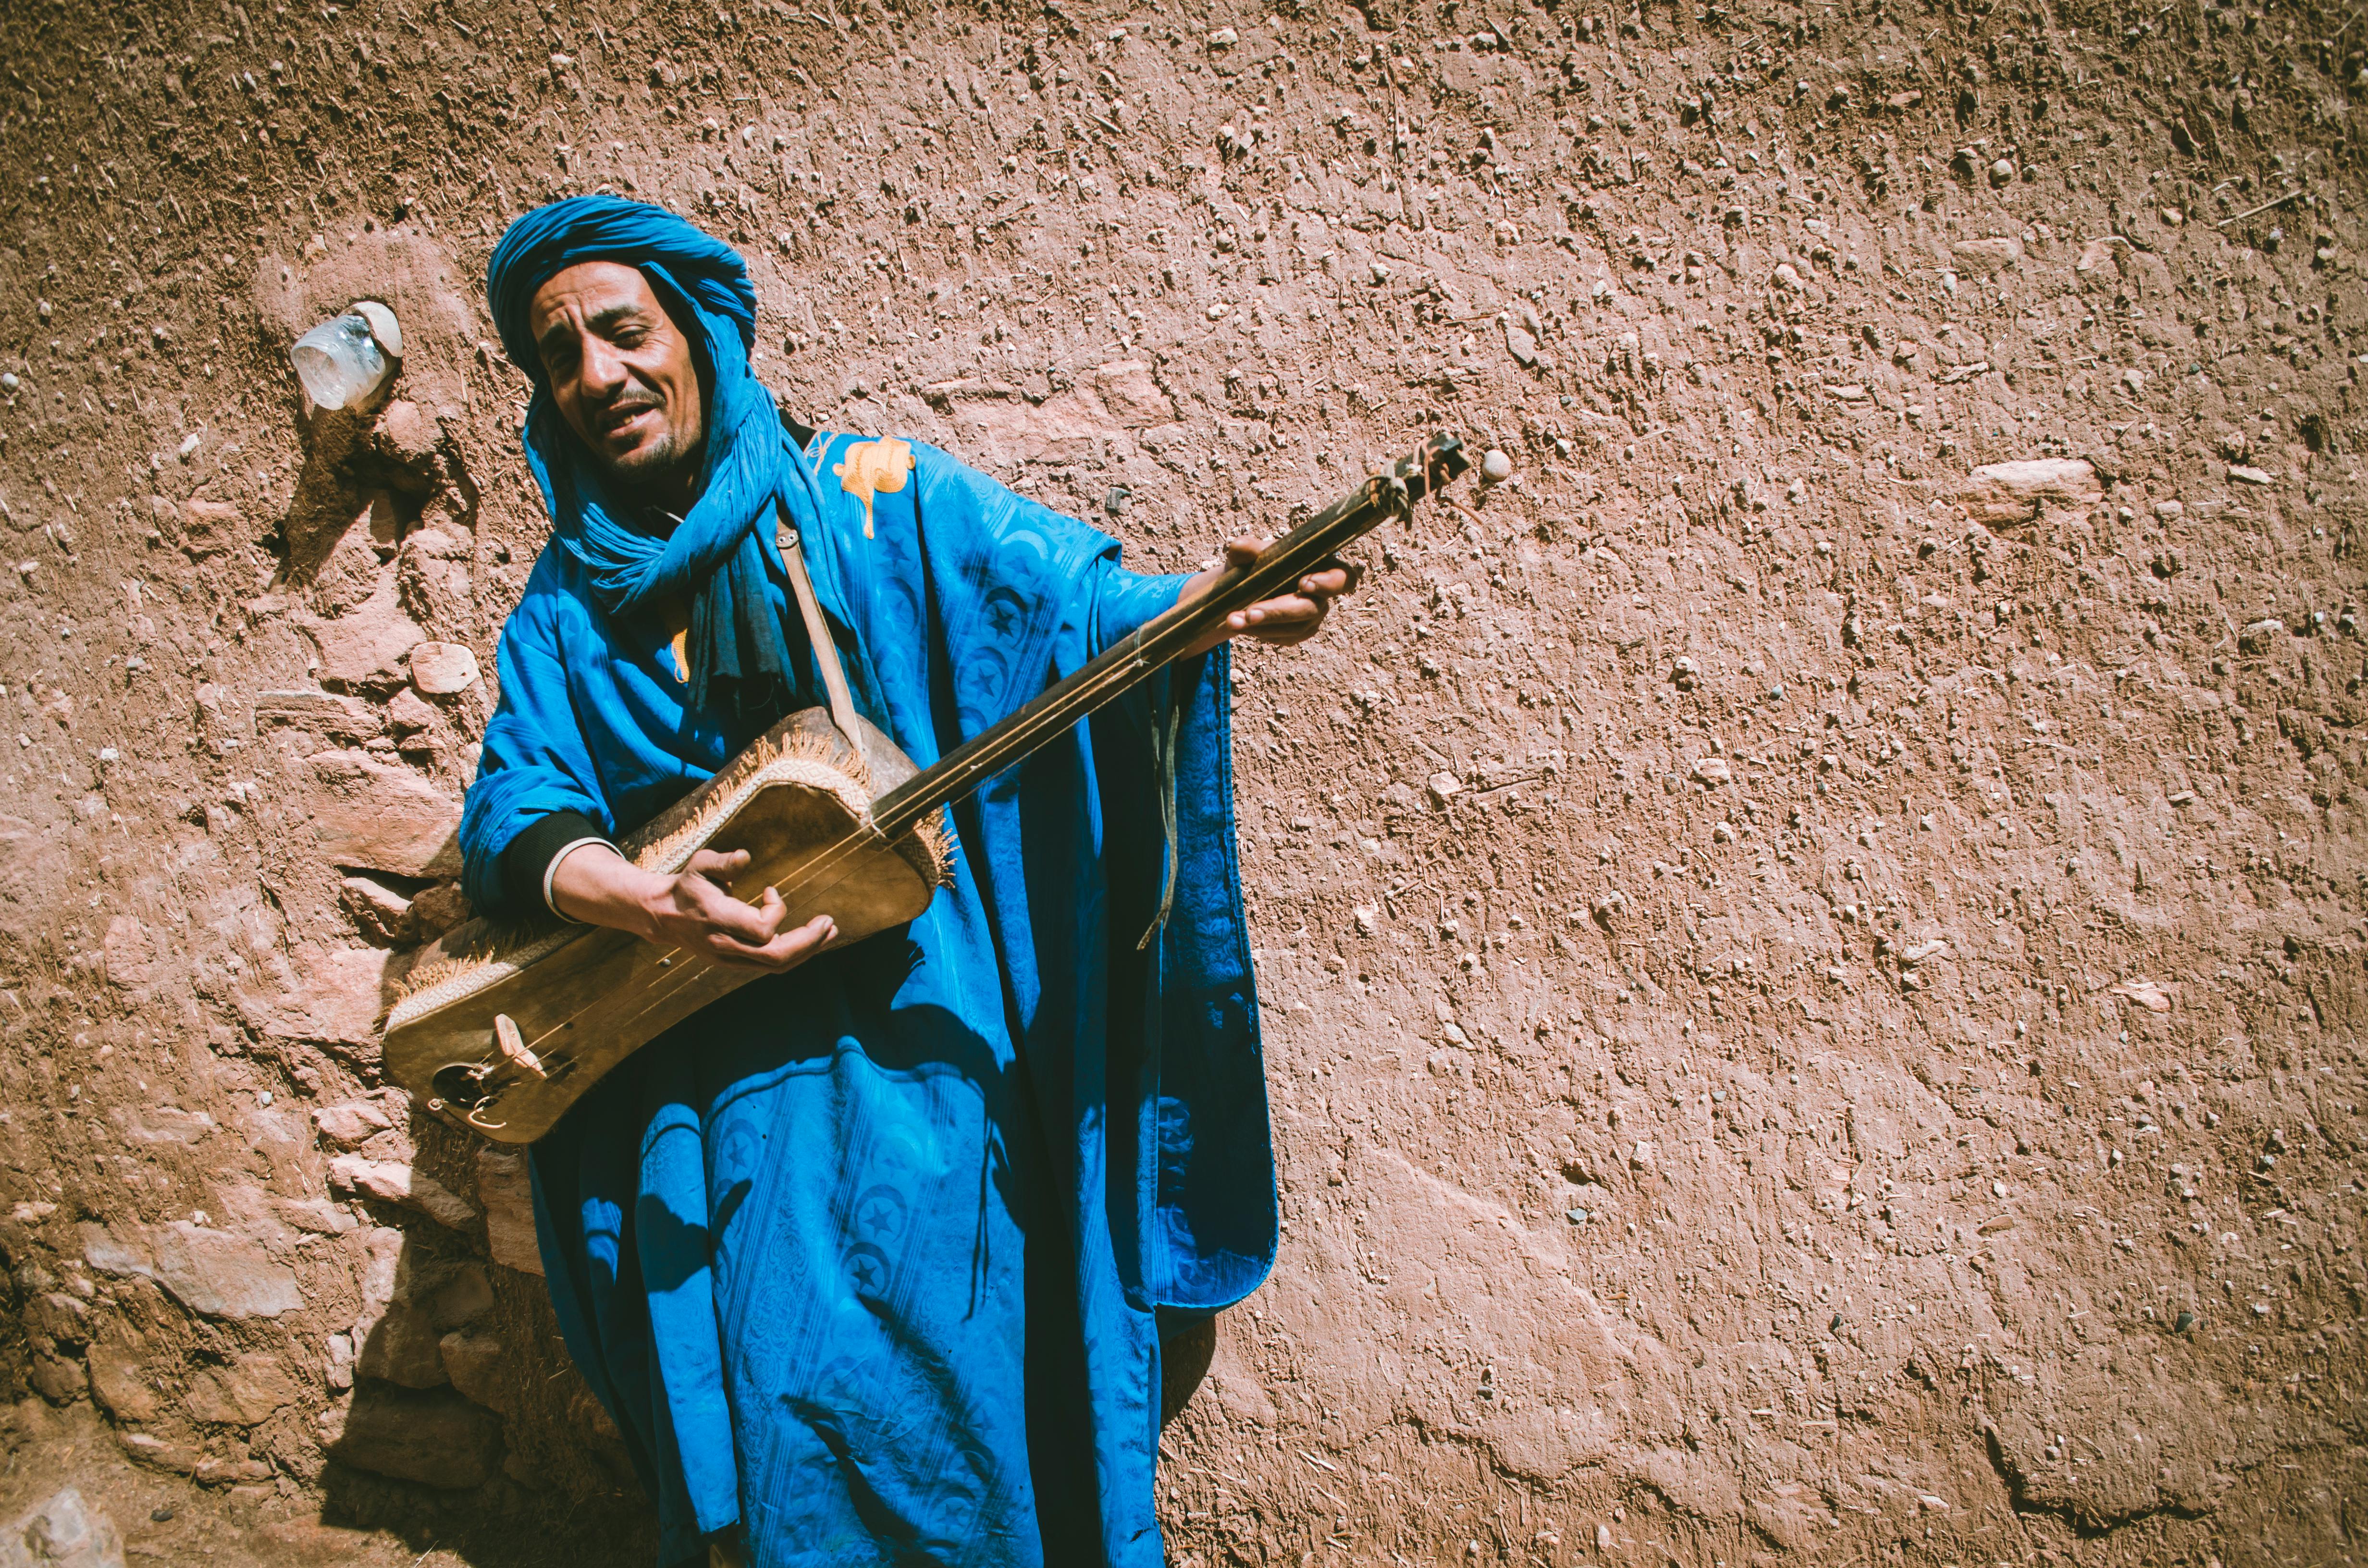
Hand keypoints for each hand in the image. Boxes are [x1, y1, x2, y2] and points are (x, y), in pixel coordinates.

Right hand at [550, 844, 836, 971]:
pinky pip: (771, 966)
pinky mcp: (736, 963)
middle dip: (808, 942)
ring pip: (776, 966)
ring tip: (829, 932)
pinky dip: (795, 954)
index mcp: (718, 920)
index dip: (777, 912)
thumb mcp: (700, 864)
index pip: (761, 931)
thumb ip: (722, 862)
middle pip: (776, 956)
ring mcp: (731, 959)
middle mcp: (725, 945)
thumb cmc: (688, 885)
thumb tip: (744, 857)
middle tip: (829, 924)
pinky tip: (812, 940)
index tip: (772, 890)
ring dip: (807, 950)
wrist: (664, 916)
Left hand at [1182, 536, 1362, 656]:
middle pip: (1309, 609)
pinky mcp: (1297, 634)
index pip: (1343, 578)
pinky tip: (1239, 626)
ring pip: (1294, 628)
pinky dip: (1258, 632)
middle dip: (1278, 612)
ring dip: (1261, 626)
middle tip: (1249, 613)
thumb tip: (1238, 546)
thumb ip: (1248, 548)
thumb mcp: (1251, 552)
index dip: (1329, 584)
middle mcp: (1322, 596)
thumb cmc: (1258, 562)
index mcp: (1322, 567)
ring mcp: (1312, 618)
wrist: (1244, 585)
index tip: (1303, 583)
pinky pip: (1282, 638)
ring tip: (1231, 620)